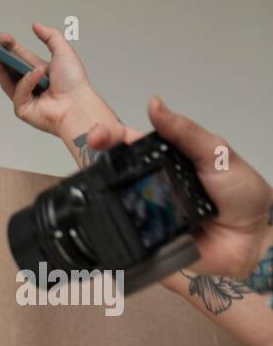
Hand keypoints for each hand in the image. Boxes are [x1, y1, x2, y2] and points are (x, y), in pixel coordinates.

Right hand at [0, 22, 110, 138]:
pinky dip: (28, 81)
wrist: (77, 105)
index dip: (7, 46)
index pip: (16, 55)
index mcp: (36, 69)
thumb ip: (50, 36)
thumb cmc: (73, 83)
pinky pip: (18, 91)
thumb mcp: (63, 51)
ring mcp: (22, 96)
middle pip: (3, 67)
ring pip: (4, 78)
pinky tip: (38, 74)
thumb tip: (35, 26)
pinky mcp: (21, 108)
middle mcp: (28, 83)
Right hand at [84, 98, 272, 279]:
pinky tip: (111, 220)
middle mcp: (152, 186)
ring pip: (113, 204)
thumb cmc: (241, 193)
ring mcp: (146, 213)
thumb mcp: (216, 153)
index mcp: (165, 160)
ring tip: (99, 186)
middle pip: (113, 174)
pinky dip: (117, 230)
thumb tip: (155, 105)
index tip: (98, 136)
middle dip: (97, 165)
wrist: (251, 237)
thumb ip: (185, 131)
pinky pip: (124, 235)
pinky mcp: (145, 240)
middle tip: (94, 159)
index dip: (108, 138)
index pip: (128, 145)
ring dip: (104, 196)